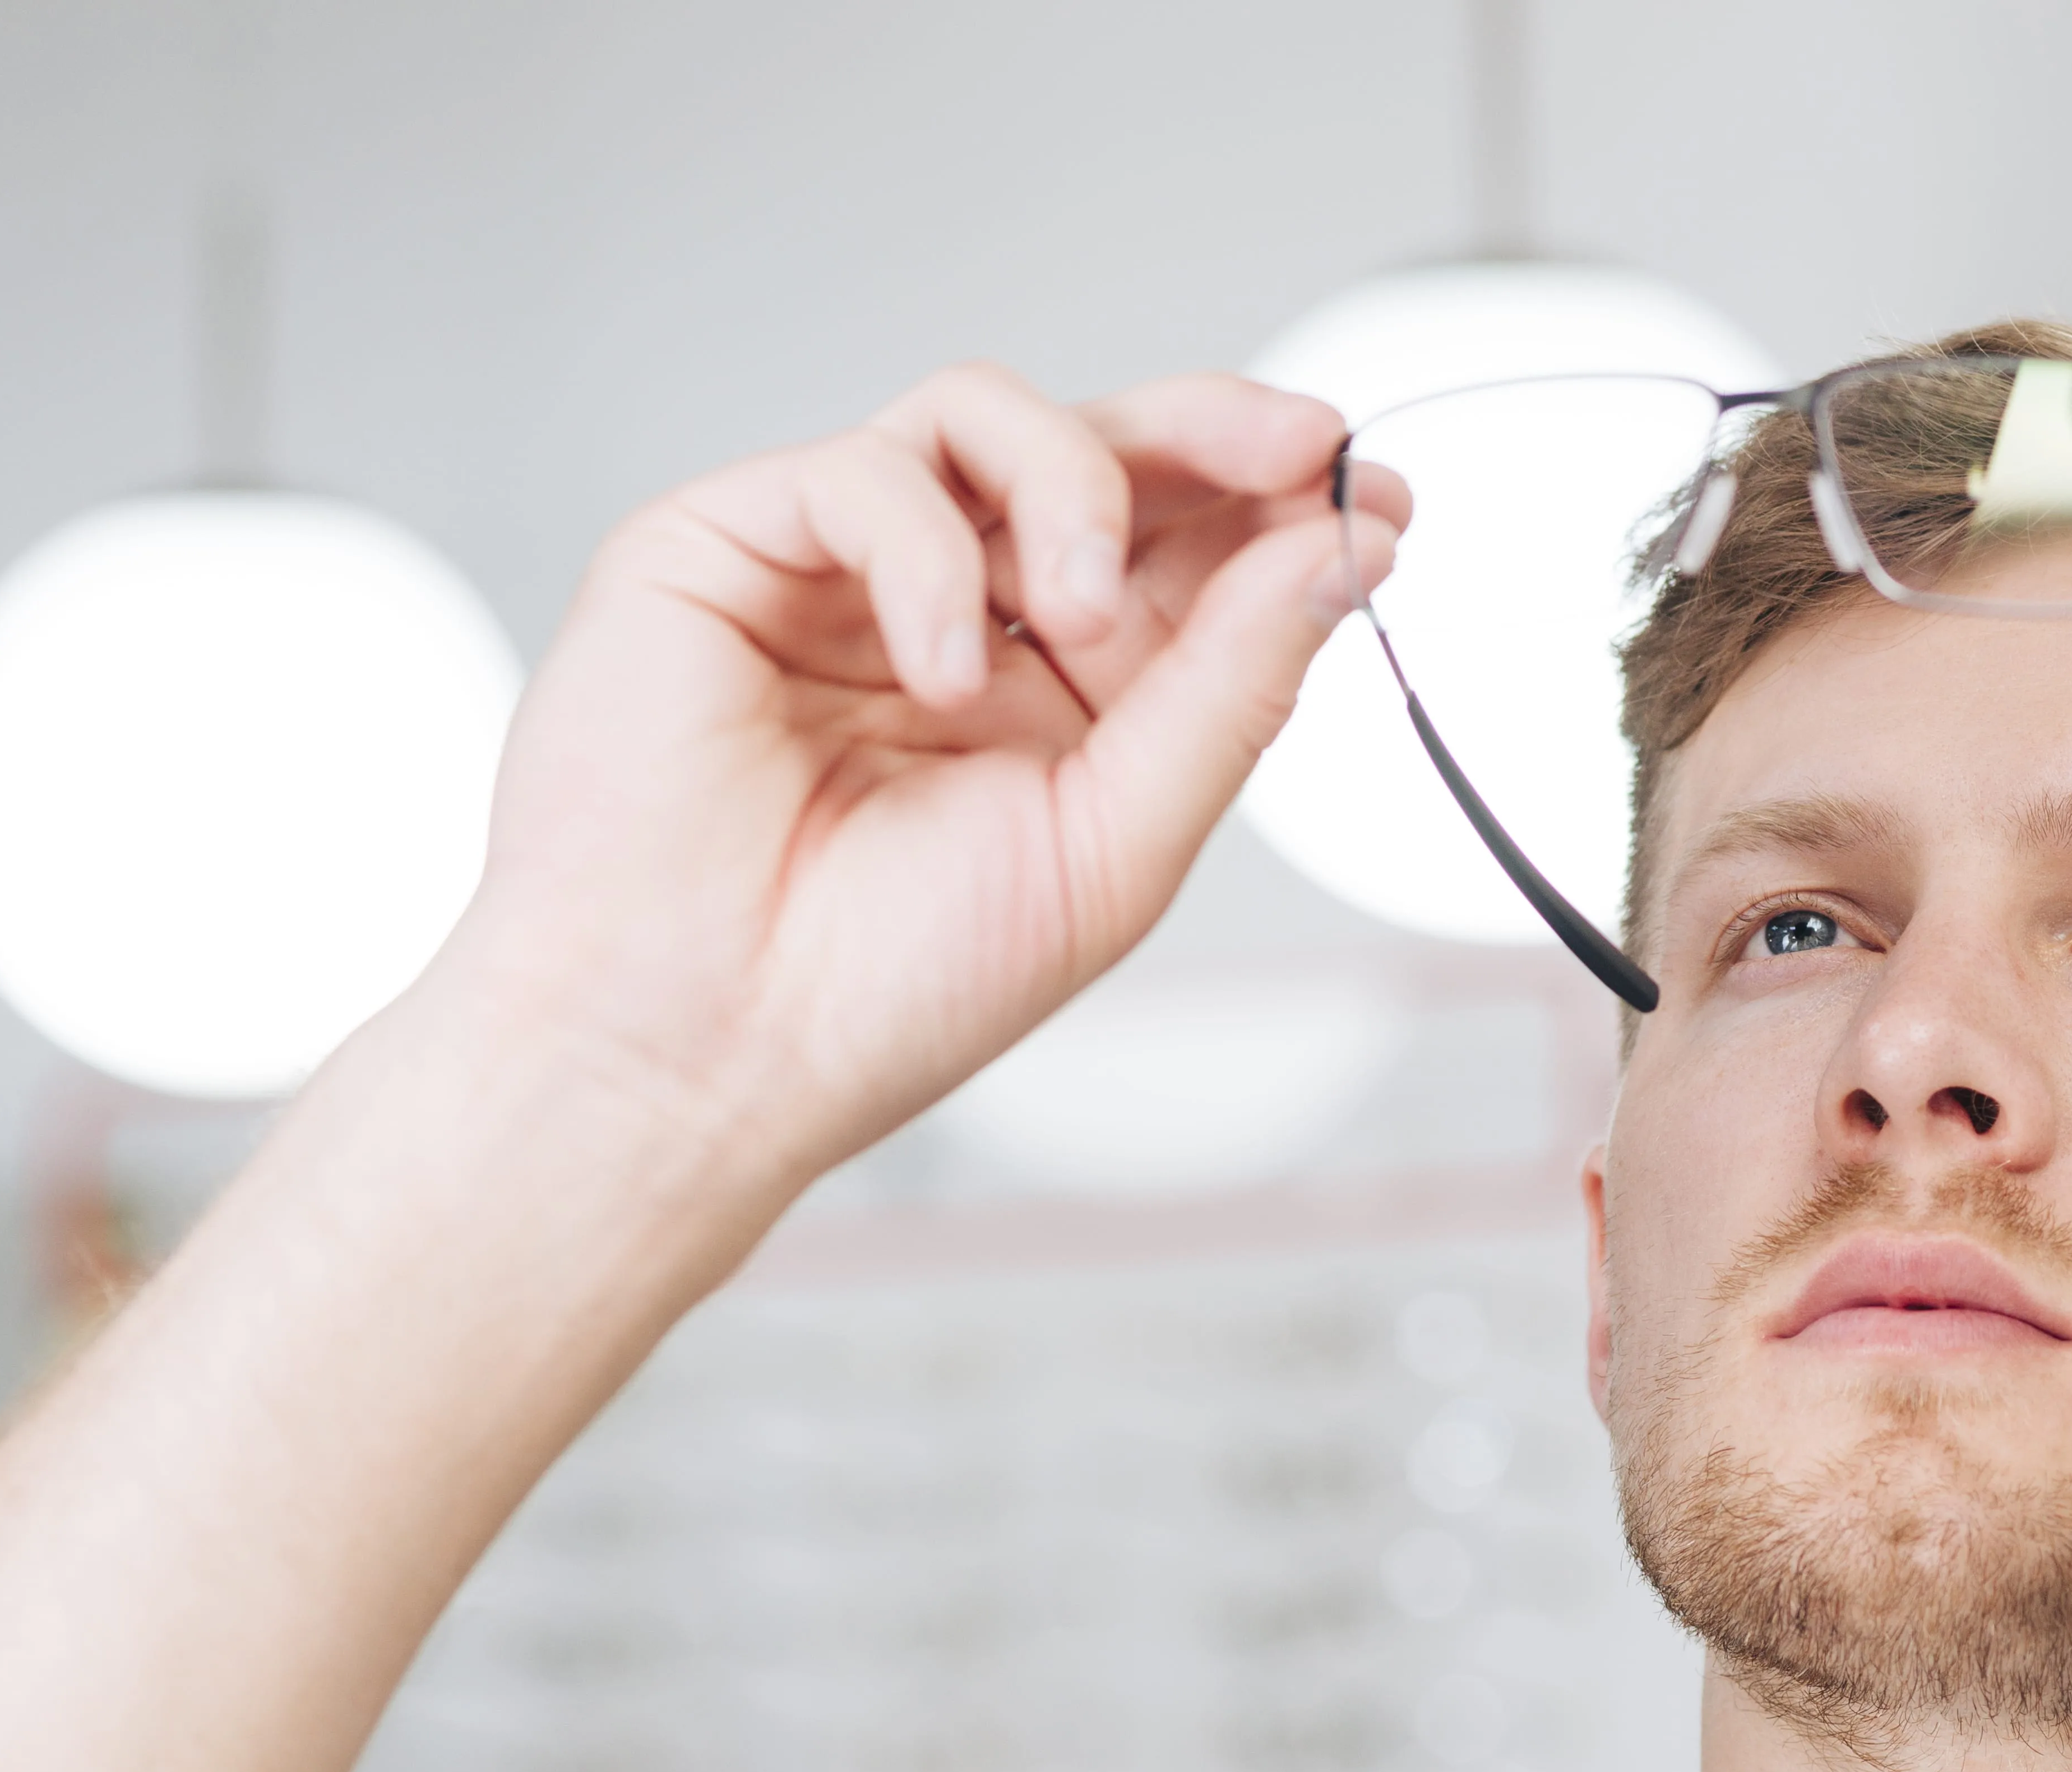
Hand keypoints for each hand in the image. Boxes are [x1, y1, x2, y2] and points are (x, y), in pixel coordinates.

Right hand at [424, 365, 1381, 1221]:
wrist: (697, 1049)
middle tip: (1301, 447)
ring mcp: (842, 576)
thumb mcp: (1118, 844)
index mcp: (1055, 700)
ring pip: (987, 421)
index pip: (1182, 558)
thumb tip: (1339, 554)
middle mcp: (956, 620)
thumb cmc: (884, 988)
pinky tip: (942, 671)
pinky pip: (865, 471)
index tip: (1374, 503)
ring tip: (1087, 613)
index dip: (1277, 513)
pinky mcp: (728, 544)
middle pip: (1100, 454)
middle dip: (1213, 435)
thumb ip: (1228, 690)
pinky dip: (926, 555)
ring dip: (1076, 491)